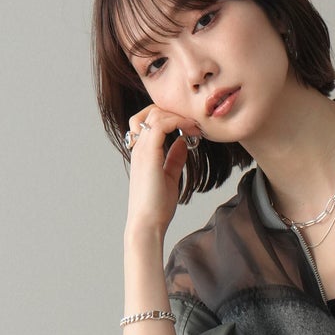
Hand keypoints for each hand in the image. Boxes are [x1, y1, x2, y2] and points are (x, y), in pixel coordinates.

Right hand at [122, 106, 203, 239]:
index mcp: (142, 152)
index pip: (151, 120)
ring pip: (155, 114)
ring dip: (178, 116)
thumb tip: (184, 143)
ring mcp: (142, 149)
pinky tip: (190, 132)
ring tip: (195, 127)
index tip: (192, 127)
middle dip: (175, 112)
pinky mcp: (148, 154)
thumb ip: (175, 158)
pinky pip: (161, 125)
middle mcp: (139, 147)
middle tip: (195, 124)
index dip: (171, 117)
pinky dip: (178, 122)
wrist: (148, 222)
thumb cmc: (157, 206)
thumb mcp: (170, 177)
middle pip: (151, 111)